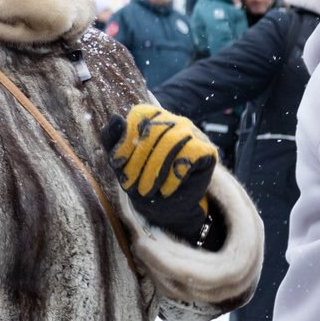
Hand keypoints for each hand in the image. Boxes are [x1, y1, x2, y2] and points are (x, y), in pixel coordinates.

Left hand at [99, 103, 215, 240]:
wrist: (166, 205)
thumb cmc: (141, 177)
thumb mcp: (120, 160)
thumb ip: (112, 138)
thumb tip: (115, 117)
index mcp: (153, 116)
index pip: (140, 115)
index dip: (126, 139)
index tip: (116, 164)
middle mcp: (174, 120)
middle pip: (154, 129)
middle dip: (138, 159)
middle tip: (129, 185)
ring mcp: (193, 133)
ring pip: (172, 141)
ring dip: (154, 170)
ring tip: (145, 191)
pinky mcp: (207, 150)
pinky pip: (191, 154)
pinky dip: (175, 176)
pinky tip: (165, 190)